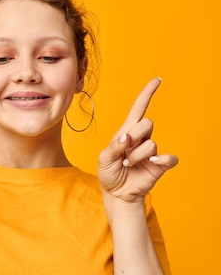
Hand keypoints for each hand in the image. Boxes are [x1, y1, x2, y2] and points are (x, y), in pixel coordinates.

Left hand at [98, 78, 177, 202]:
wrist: (116, 193)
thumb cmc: (110, 173)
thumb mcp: (104, 159)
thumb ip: (113, 146)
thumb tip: (127, 138)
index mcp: (127, 132)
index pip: (139, 109)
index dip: (147, 94)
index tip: (157, 80)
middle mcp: (141, 139)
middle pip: (147, 123)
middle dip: (134, 136)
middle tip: (124, 152)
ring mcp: (151, 152)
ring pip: (151, 143)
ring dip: (136, 156)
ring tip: (127, 165)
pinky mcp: (160, 165)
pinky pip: (169, 158)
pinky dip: (162, 160)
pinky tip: (152, 164)